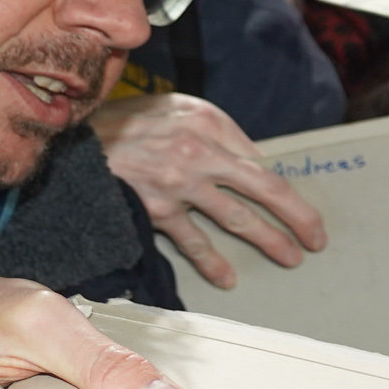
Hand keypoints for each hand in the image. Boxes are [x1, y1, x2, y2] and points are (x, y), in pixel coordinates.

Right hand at [88, 93, 329, 290]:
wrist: (71, 136)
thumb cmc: (128, 122)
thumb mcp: (177, 109)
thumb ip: (218, 133)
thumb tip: (254, 162)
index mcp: (210, 125)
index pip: (261, 163)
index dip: (285, 192)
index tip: (302, 211)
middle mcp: (200, 152)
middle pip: (266, 189)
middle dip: (298, 218)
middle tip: (317, 240)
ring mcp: (179, 183)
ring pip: (238, 218)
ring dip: (269, 241)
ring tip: (290, 258)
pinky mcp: (156, 208)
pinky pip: (192, 241)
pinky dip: (212, 263)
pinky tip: (228, 278)